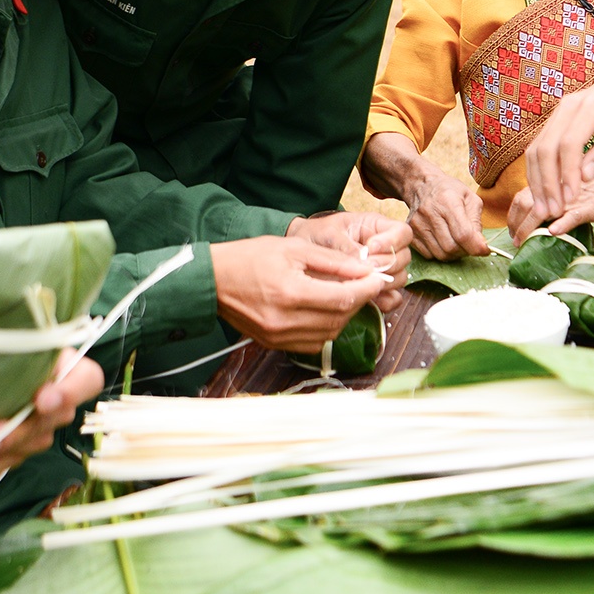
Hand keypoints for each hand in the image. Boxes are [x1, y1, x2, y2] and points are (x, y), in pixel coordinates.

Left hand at [0, 349, 103, 486]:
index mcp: (58, 362)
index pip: (86, 379)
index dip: (70, 391)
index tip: (41, 400)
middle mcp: (56, 395)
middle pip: (54, 420)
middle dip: (18, 431)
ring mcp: (38, 425)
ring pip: (32, 444)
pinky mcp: (17, 447)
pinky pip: (10, 462)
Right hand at [210, 235, 395, 351]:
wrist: (213, 279)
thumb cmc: (251, 257)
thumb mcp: (294, 248)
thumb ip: (333, 261)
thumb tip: (365, 270)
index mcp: (290, 293)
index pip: (343, 299)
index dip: (367, 289)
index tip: (380, 278)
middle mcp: (284, 321)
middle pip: (339, 318)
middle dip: (359, 301)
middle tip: (368, 284)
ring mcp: (278, 337)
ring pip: (329, 333)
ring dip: (344, 315)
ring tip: (347, 294)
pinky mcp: (273, 345)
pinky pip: (312, 342)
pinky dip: (327, 327)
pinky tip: (327, 309)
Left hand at [287, 213, 412, 309]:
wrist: (301, 253)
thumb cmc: (316, 236)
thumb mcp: (327, 233)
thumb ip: (345, 245)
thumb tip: (363, 260)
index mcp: (377, 227)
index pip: (402, 232)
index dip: (392, 241)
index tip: (371, 248)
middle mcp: (385, 248)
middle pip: (404, 257)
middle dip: (387, 264)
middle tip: (363, 268)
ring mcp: (382, 270)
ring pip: (401, 277)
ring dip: (385, 282)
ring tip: (360, 281)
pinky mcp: (375, 288)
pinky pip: (392, 298)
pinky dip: (384, 300)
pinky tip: (366, 297)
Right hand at [404, 172, 487, 260]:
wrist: (422, 185)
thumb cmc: (450, 191)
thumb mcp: (471, 198)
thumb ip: (477, 221)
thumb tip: (480, 245)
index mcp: (448, 201)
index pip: (463, 234)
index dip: (476, 247)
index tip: (484, 250)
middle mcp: (430, 213)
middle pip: (451, 247)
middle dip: (466, 251)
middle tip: (470, 245)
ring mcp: (417, 224)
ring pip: (440, 254)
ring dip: (454, 255)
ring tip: (458, 243)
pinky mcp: (411, 233)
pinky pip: (429, 255)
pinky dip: (441, 253)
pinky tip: (445, 242)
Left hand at [508, 144, 593, 242]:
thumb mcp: (582, 182)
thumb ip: (565, 192)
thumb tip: (550, 210)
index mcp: (557, 179)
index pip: (525, 194)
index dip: (514, 212)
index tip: (513, 226)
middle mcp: (560, 187)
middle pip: (524, 202)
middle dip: (514, 223)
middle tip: (513, 238)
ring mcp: (574, 198)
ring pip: (542, 212)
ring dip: (528, 229)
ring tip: (522, 242)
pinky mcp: (592, 206)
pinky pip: (573, 216)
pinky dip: (561, 224)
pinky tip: (553, 232)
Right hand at [523, 59, 593, 220]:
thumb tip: (584, 178)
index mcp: (590, 108)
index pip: (569, 144)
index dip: (566, 174)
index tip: (570, 199)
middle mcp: (567, 107)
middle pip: (545, 148)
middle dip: (546, 183)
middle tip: (551, 212)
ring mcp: (557, 113)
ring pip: (535, 149)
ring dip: (537, 181)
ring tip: (543, 209)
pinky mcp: (553, 121)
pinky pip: (537, 147)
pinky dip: (537, 172)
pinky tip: (543, 193)